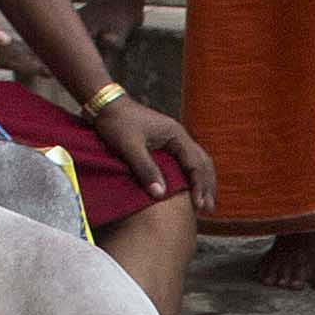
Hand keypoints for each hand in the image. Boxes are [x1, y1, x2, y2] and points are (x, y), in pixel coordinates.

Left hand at [94, 97, 216, 215]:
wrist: (106, 105)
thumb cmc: (117, 122)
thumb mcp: (129, 146)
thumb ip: (145, 168)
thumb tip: (161, 195)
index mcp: (176, 135)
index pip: (196, 164)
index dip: (200, 186)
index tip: (200, 206)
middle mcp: (179, 137)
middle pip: (203, 163)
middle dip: (207, 186)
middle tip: (208, 210)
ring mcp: (173, 140)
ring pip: (197, 162)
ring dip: (202, 182)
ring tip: (204, 204)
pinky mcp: (166, 144)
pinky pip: (186, 162)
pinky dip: (192, 177)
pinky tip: (189, 190)